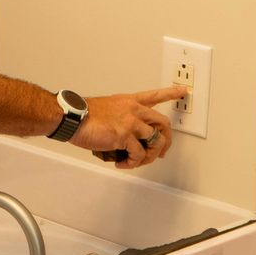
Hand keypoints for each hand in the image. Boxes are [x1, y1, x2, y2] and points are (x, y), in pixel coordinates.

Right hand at [70, 87, 184, 168]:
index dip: (171, 93)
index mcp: (129, 101)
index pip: (155, 95)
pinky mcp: (125, 136)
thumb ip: (121, 117)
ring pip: (155, 141)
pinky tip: (124, 163)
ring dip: (149, 156)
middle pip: (163, 123)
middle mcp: (134, 110)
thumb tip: (125, 135)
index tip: (182, 91)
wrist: (73, 117)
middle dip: (166, 140)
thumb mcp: (107, 108)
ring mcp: (131, 122)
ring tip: (137, 161)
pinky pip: (138, 154)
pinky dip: (132, 163)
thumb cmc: (84, 114)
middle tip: (161, 151)